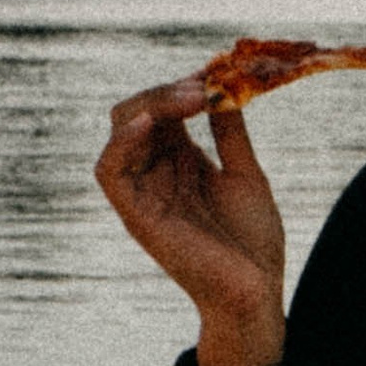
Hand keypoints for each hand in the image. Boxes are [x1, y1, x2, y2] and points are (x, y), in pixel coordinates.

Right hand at [94, 81, 287, 365]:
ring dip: (151, 106)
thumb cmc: (251, 242)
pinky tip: (151, 122)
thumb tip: (222, 86)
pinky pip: (109, 171)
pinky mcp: (135, 215)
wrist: (256, 293)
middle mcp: (154, 174)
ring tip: (189, 98)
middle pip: (138, 113)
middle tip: (204, 85)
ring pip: (121, 132)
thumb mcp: (245, 174)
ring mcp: (142, 194)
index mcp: (178, 162)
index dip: (183, 87)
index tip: (216, 73)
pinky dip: (123, 142)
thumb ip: (229, 133)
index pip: (163, 110)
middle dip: (167, 91)